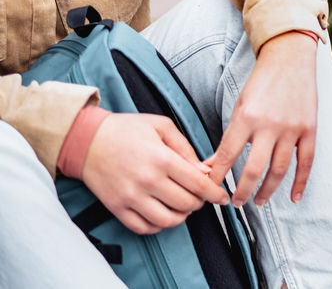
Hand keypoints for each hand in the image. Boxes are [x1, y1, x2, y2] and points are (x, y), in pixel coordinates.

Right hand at [81, 112, 227, 234]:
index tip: (221, 196)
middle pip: (186, 204)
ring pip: (167, 220)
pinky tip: (162, 213)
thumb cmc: (125, 130)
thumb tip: (203, 170)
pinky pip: (143, 228)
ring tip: (182, 206)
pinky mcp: (116, 208)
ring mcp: (130, 197)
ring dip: (181, 217)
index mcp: (161, 159)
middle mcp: (147, 181)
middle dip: (199, 203)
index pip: (198, 184)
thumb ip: (186, 148)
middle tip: (200, 196)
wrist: (86, 140)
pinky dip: (158, 226)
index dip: (215, 193)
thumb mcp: (162, 127)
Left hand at [205, 31, 317, 207]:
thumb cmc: (262, 82)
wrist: (291, 59)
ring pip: (279, 170)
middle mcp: (269, 125)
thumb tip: (212, 165)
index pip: (228, 156)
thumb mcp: (239, 106)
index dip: (218, 177)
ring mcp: (292, 128)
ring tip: (258, 202)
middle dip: (242, 191)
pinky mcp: (309, 129)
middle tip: (236, 203)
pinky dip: (300, 182)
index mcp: (247, 118)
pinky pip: (306, 162)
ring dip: (267, 191)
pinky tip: (293, 197)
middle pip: (254, 170)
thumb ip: (229, 137)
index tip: (211, 191)